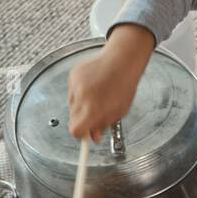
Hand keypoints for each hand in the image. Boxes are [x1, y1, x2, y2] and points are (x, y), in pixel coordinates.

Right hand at [67, 25, 153, 141]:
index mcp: (93, 110)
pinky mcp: (73, 76)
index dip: (80, 134)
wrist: (121, 61)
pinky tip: (93, 85)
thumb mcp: (119, 111)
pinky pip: (72, 90)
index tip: (85, 134)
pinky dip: (80, 91)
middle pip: (73, 119)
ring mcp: (75, 86)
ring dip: (81, 104)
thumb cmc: (124, 84)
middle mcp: (81, 99)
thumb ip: (103, 125)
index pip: (75, 131)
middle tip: (94, 113)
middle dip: (82, 119)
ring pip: (72, 104)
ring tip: (97, 95)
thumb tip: (94, 137)